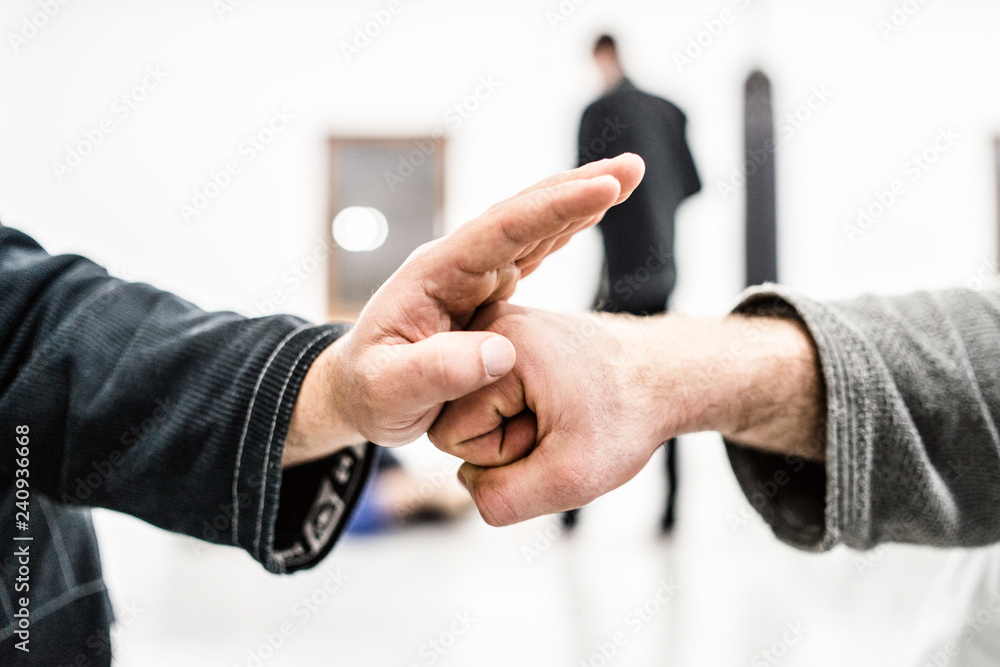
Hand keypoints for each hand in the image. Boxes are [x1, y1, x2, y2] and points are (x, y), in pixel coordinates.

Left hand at [283, 154, 644, 465]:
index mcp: (434, 275)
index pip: (499, 231)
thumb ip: (437, 372)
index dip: (551, 210)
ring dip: (579, 200)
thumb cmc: (370, 392)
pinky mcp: (489, 288)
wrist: (359, 389)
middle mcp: (457, 263)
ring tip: (628, 176)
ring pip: (533, 226)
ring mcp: (474, 273)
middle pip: (522, 214)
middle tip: (632, 169)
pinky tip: (596, 211)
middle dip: (577, 188)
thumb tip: (501, 353)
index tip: (601, 190)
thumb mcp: (391, 392)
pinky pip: (534, 251)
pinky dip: (566, 229)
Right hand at [429, 304, 824, 525]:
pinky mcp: (505, 339)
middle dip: (504, 439)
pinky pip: (486, 395)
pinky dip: (517, 411)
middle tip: (557, 426)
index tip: (550, 433)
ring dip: (512, 427)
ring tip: (559, 415)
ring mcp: (495, 327)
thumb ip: (503, 499)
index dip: (500, 453)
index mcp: (497, 344)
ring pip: (469, 409)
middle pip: (453, 419)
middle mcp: (488, 324)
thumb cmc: (628, 417)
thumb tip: (466, 483)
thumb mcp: (571, 477)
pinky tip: (554, 405)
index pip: (448, 434)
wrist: (666, 374)